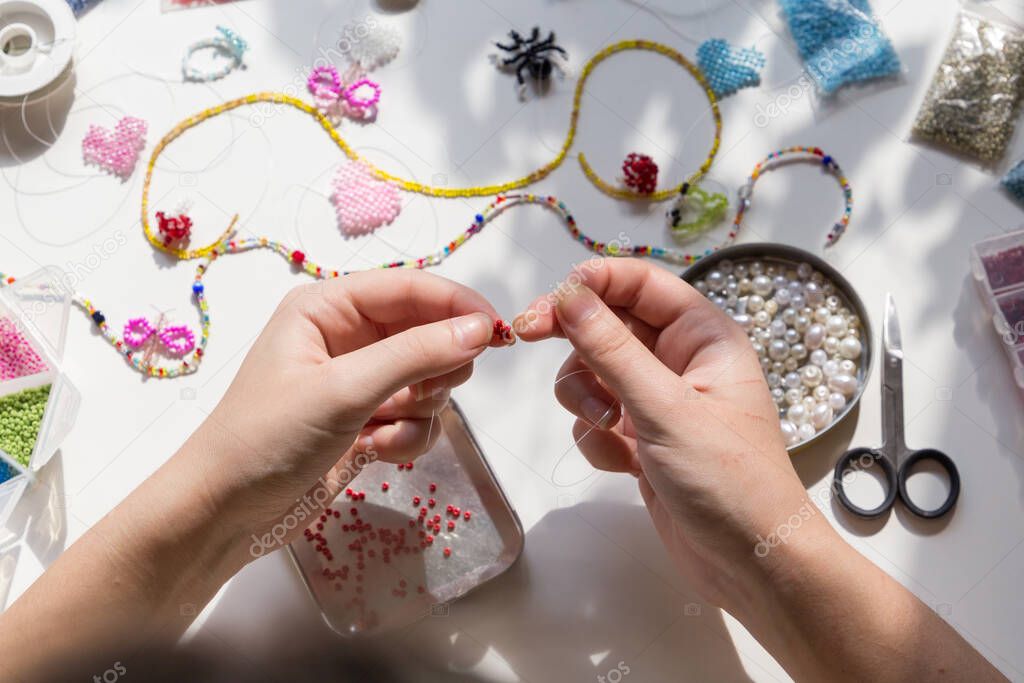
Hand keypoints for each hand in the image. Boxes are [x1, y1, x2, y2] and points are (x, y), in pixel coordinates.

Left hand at [188, 270, 503, 552]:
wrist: (223, 514)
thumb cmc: (265, 438)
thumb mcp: (342, 390)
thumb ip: (415, 355)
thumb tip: (480, 329)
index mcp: (328, 307)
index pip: (411, 288)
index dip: (458, 305)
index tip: (498, 332)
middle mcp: (346, 337)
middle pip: (428, 333)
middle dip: (435, 368)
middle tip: (423, 394)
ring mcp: (359, 381)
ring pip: (429, 379)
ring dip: (420, 408)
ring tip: (384, 428)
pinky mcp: (366, 421)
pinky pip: (418, 417)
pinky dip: (409, 436)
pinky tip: (377, 451)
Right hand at [514, 259, 821, 611]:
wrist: (751, 564)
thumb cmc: (728, 480)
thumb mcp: (665, 409)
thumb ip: (611, 349)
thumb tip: (568, 293)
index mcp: (704, 336)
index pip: (640, 283)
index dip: (592, 282)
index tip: (548, 299)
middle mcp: (681, 361)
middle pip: (608, 325)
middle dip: (575, 341)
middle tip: (527, 336)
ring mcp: (659, 402)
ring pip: (594, 374)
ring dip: (586, 399)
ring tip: (609, 431)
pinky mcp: (642, 440)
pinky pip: (597, 419)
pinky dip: (598, 439)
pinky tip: (623, 465)